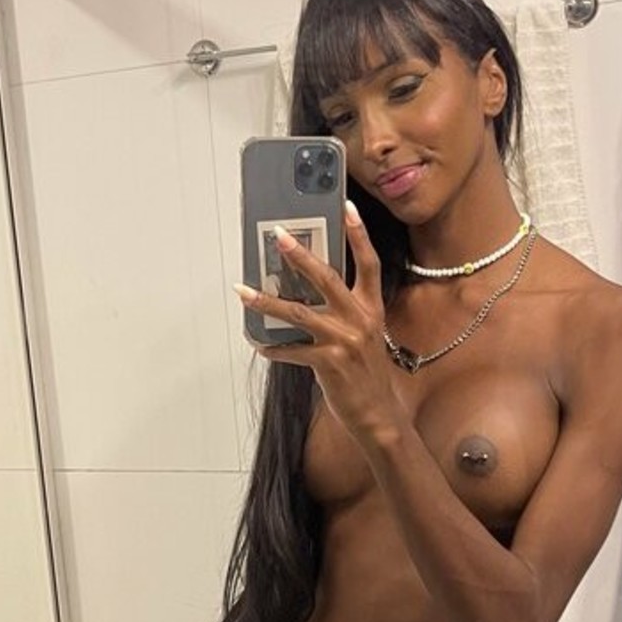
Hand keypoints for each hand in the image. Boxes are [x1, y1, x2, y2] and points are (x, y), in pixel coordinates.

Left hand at [236, 201, 401, 447]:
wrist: (378, 414)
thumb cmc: (367, 375)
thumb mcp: (365, 337)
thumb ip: (345, 314)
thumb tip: (308, 297)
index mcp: (371, 309)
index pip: (369, 263)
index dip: (359, 234)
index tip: (347, 207)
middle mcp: (360, 319)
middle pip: (326, 277)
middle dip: (298, 255)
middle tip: (277, 235)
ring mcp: (344, 340)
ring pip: (297, 312)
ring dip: (265, 301)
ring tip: (243, 291)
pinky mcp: (328, 362)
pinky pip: (290, 349)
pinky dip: (271, 347)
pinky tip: (258, 343)